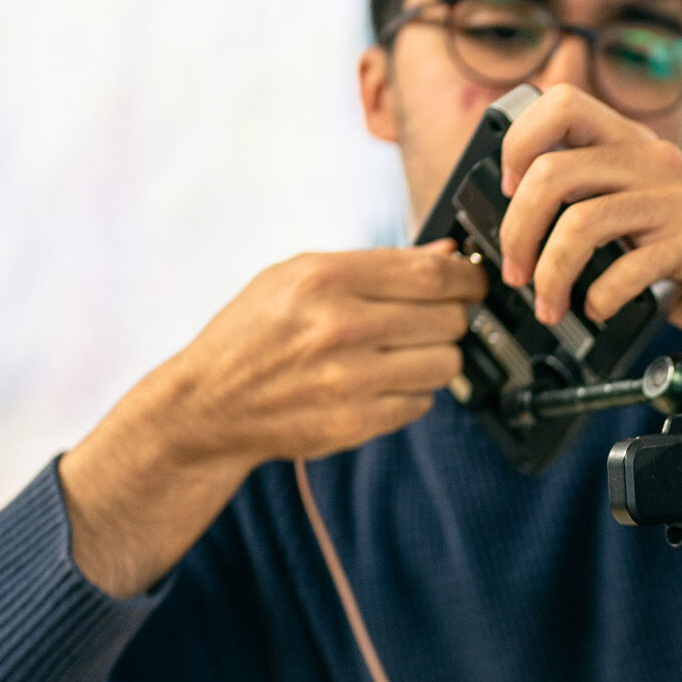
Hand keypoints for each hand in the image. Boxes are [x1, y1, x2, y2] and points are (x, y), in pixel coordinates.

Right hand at [58, 243, 484, 596]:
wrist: (209, 404)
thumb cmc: (255, 332)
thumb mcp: (298, 276)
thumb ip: (377, 265)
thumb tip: (448, 257)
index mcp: (325, 278)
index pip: (433, 275)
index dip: (468, 279)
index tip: (473, 283)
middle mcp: (339, 328)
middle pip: (449, 320)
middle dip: (450, 318)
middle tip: (429, 320)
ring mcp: (349, 380)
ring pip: (445, 365)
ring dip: (435, 358)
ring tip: (402, 353)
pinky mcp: (355, 423)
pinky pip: (421, 403)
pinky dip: (411, 393)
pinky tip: (380, 383)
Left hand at [495, 85, 681, 372]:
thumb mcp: (631, 212)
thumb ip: (586, 194)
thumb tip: (511, 205)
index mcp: (632, 144)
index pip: (562, 103)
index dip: (520, 142)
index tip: (507, 190)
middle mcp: (654, 162)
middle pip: (554, 173)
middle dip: (518, 230)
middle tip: (515, 272)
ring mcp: (676, 202)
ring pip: (580, 224)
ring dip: (550, 274)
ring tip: (549, 304)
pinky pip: (625, 268)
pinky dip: (599, 297)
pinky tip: (599, 309)